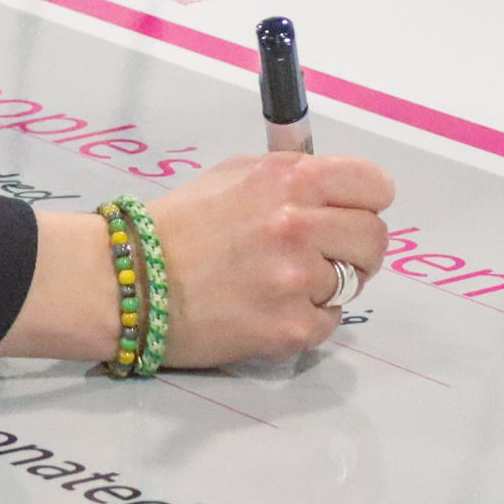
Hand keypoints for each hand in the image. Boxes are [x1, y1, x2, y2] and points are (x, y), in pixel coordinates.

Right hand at [0, 153, 394, 368]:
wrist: (128, 281)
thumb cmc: (180, 223)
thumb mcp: (236, 173)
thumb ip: (291, 174)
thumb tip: (336, 187)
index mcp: (291, 179)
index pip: (375, 185)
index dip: (366, 201)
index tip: (351, 212)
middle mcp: (300, 226)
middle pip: (375, 239)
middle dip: (354, 247)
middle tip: (323, 255)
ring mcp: (297, 282)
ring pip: (350, 284)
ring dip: (323, 285)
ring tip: (278, 284)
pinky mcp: (289, 329)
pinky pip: (328, 324)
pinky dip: (304, 320)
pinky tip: (268, 310)